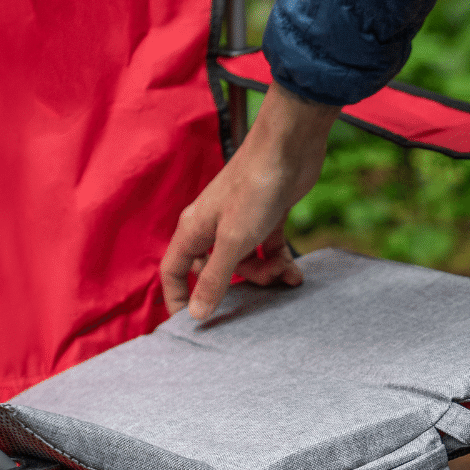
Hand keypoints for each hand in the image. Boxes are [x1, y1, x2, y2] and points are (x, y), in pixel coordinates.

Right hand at [161, 82, 339, 319]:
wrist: (289, 147)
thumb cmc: (255, 188)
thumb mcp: (233, 241)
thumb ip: (214, 279)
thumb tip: (195, 314)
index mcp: (193, 230)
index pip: (173, 272)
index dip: (179, 299)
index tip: (193, 323)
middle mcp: (212, 227)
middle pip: (212, 271)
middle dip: (236, 286)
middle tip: (257, 291)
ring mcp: (239, 222)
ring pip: (245, 264)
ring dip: (264, 275)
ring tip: (283, 273)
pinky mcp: (265, 217)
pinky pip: (267, 251)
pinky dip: (280, 262)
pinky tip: (295, 274)